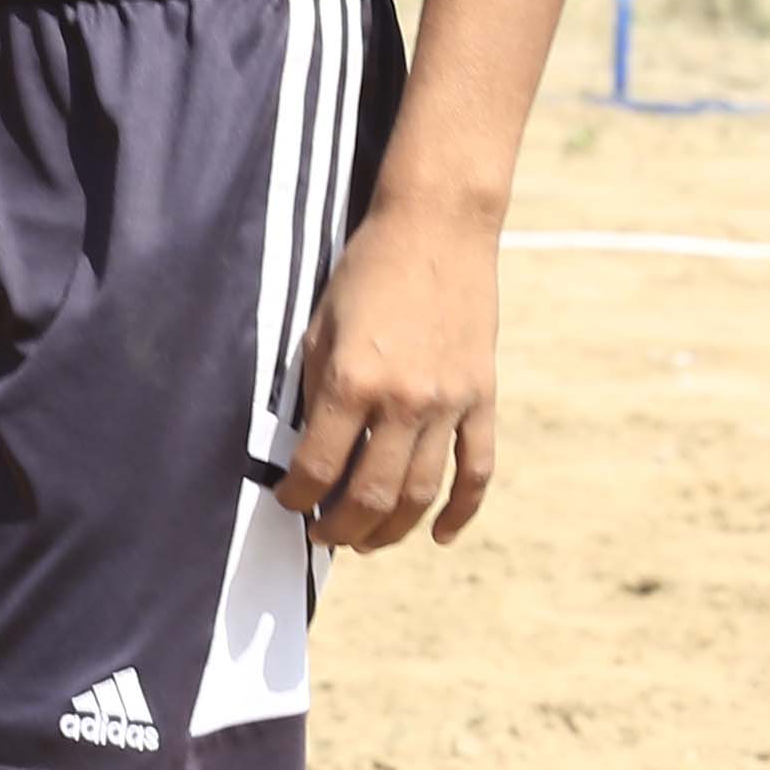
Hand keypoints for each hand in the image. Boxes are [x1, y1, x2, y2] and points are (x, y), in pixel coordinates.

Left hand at [279, 202, 500, 552]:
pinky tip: (440, 536)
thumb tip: (310, 449)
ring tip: (366, 541)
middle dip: (341, 526)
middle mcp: (402, 400)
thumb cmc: (366, 272)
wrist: (436, 229)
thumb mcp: (320, 325)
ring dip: (391, 528)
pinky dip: (461, 512)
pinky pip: (476, 470)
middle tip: (324, 536)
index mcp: (351, 380)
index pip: (319, 466)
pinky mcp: (481, 399)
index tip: (288, 503)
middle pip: (372, 494)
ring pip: (422, 493)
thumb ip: (316, 390)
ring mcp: (448, 404)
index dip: (298, 496)